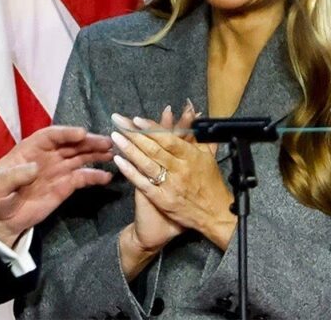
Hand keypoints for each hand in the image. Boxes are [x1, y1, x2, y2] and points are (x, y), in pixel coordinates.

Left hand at [0, 125, 113, 246]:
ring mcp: (56, 171)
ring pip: (79, 158)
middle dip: (88, 141)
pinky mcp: (63, 188)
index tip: (82, 133)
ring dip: (95, 154)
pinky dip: (94, 176)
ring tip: (112, 153)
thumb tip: (36, 168)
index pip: (50, 136)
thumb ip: (15, 175)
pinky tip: (106, 177)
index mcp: (29, 150)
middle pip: (70, 144)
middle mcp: (46, 157)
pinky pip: (81, 178)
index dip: (66, 133)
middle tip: (107, 142)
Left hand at [110, 104, 236, 249]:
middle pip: (154, 148)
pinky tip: (118, 161)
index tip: (136, 119)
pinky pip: (143, 183)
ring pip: (147, 163)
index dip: (152, 128)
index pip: (168, 139)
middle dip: (134, 133)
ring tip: (115, 136)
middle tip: (118, 121)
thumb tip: (195, 114)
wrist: (215, 215)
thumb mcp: (209, 158)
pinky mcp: (162, 199)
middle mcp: (180, 169)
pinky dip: (130, 171)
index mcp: (192, 157)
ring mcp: (170, 185)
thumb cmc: (211, 184)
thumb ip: (199, 137)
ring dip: (129, 149)